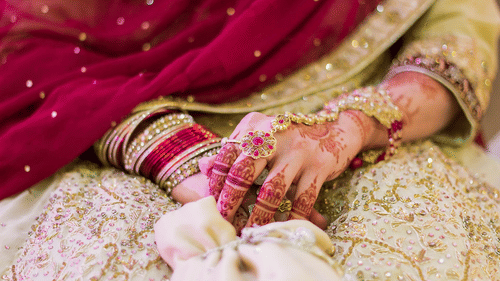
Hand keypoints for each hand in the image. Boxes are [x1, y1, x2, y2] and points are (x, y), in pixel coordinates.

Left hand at [200, 110, 368, 228]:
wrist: (337, 126)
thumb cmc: (291, 136)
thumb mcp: (262, 133)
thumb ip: (234, 148)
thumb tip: (203, 167)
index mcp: (256, 126)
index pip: (227, 155)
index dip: (216, 181)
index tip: (212, 202)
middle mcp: (275, 135)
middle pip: (245, 172)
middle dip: (231, 201)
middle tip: (224, 221)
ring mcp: (299, 150)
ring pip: (272, 190)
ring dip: (260, 215)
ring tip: (250, 231)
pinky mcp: (320, 164)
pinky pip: (303, 198)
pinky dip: (293, 217)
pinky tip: (283, 228)